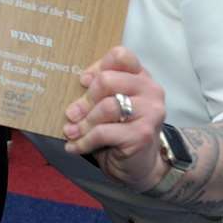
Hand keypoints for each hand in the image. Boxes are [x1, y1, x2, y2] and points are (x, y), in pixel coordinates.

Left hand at [62, 45, 168, 190]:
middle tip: (72, 114)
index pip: (121, 56)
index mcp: (141, 77)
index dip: (97, 67)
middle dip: (85, 99)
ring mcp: (150, 112)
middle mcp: (151, 90)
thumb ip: (100, 90)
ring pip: (106, 107)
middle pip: (108, 80)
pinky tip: (75, 146)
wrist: (141, 166)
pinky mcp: (142, 134)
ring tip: (71, 132)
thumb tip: (80, 84)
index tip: (83, 82)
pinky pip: (104, 132)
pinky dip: (84, 141)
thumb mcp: (110, 104)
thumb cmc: (121, 131)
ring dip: (83, 122)